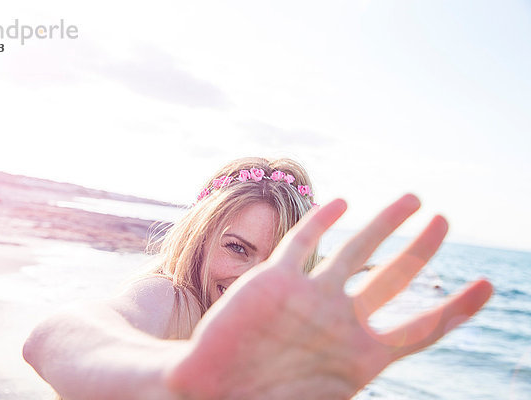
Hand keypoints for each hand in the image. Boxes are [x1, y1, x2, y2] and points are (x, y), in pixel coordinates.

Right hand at [165, 194, 492, 399]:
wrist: (211, 391)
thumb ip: (352, 387)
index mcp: (359, 355)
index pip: (421, 326)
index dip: (456, 307)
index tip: (487, 285)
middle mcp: (340, 320)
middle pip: (393, 276)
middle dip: (421, 248)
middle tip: (444, 221)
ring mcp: (309, 296)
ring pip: (355, 250)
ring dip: (384, 223)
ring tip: (412, 199)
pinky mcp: (274, 279)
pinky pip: (303, 243)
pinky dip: (323, 221)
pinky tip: (342, 203)